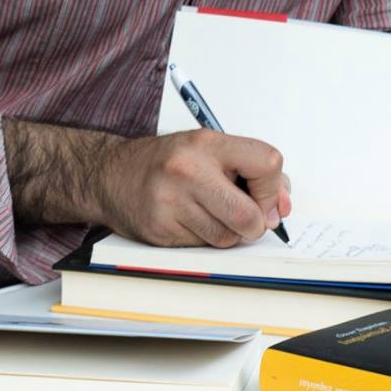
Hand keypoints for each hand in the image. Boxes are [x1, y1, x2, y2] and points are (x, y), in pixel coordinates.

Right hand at [99, 131, 290, 247]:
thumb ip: (253, 173)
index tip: (264, 195)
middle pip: (250, 216)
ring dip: (226, 233)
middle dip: (255, 224)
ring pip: (228, 238)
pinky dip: (201, 239)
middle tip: (243, 217)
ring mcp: (170, 201)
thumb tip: (281, 208)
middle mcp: (187, 169)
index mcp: (206, 143)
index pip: (267, 164)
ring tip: (206, 213)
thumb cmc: (166, 163)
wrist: (110, 174)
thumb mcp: (209, 151)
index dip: (273, 188)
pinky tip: (185, 221)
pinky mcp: (159, 228)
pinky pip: (202, 247)